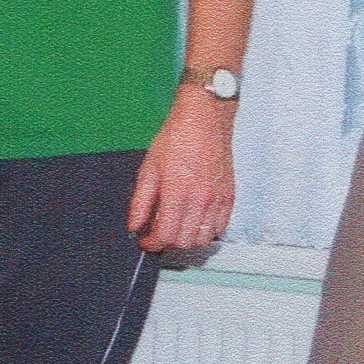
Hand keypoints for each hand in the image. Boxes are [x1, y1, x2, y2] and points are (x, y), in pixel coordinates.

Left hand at [129, 89, 236, 253]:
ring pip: (204, 239)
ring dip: (188, 239)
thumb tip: (134, 226)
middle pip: (185, 242)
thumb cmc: (175, 139)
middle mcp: (200, 199)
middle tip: (159, 232)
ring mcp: (217, 199)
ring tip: (177, 228)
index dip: (152, 243)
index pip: (166, 235)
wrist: (205, 119)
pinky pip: (220, 227)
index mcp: (177, 192)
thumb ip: (141, 201)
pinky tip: (195, 221)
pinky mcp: (229, 196)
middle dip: (168, 242)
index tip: (145, 240)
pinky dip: (207, 231)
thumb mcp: (149, 168)